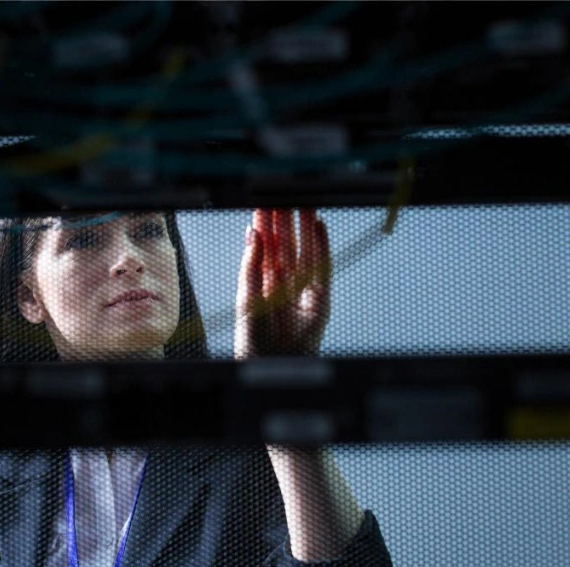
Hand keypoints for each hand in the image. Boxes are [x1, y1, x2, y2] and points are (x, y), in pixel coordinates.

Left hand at [234, 208, 331, 358]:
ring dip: (304, 226)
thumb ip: (251, 265)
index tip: (264, 202)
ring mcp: (302, 288)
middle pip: (286, 244)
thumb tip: (251, 234)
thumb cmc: (255, 343)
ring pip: (304, 250)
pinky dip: (321, 245)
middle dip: (285, 220)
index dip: (266, 224)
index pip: (266, 246)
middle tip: (284, 194)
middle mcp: (283, 282)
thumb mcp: (247, 299)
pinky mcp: (319, 297)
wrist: (272, 369)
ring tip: (303, 202)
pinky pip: (322, 266)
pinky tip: (318, 226)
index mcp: (263, 282)